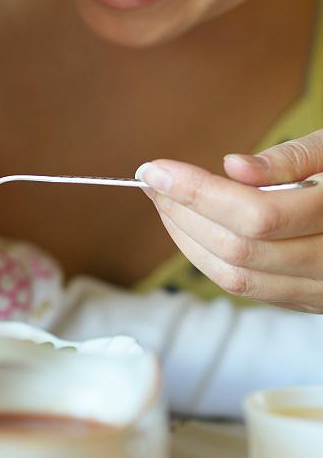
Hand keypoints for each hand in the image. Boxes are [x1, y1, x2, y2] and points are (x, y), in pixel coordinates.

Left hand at [136, 133, 322, 310]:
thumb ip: (293, 157)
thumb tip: (233, 167)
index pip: (257, 214)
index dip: (198, 192)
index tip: (154, 168)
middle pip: (241, 248)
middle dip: (184, 213)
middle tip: (152, 180)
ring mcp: (322, 290)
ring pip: (237, 278)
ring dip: (187, 239)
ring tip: (164, 201)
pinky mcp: (309, 301)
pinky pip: (247, 289)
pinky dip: (208, 259)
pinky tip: (190, 228)